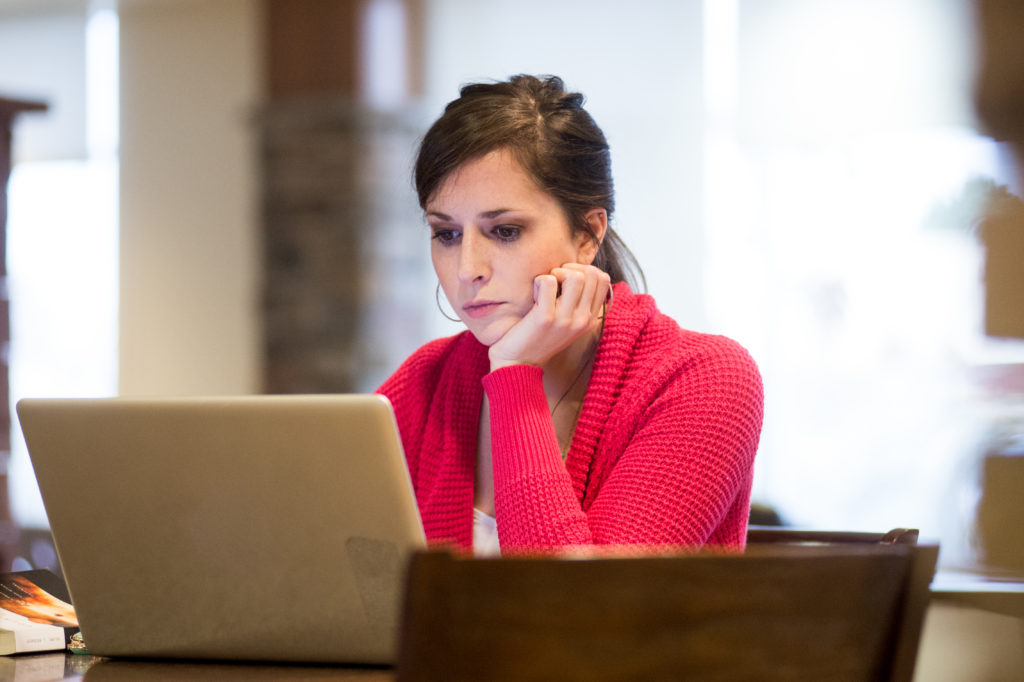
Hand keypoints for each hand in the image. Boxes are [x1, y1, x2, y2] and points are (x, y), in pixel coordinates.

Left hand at [488, 263, 610, 370]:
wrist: (518, 364)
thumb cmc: (538, 338)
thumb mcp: (567, 322)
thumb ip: (577, 303)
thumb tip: (580, 272)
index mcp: (591, 320)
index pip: (603, 280)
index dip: (585, 270)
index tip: (566, 278)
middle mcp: (583, 320)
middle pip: (593, 274)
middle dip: (571, 268)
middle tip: (555, 279)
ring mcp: (566, 320)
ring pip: (575, 277)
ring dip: (556, 273)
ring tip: (545, 286)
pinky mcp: (546, 318)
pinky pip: (547, 281)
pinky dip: (538, 281)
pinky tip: (534, 295)